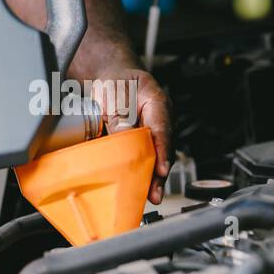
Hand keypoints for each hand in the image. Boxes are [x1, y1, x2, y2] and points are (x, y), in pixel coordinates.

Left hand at [89, 65, 172, 203]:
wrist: (110, 77)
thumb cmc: (116, 81)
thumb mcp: (115, 95)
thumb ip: (120, 116)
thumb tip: (124, 138)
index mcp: (158, 104)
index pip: (162, 131)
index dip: (162, 152)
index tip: (161, 170)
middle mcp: (160, 119)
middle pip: (163, 149)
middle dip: (160, 174)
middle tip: (155, 194)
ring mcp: (154, 130)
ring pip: (156, 156)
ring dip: (152, 176)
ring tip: (150, 196)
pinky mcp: (144, 139)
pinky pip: (146, 156)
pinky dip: (143, 170)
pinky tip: (140, 186)